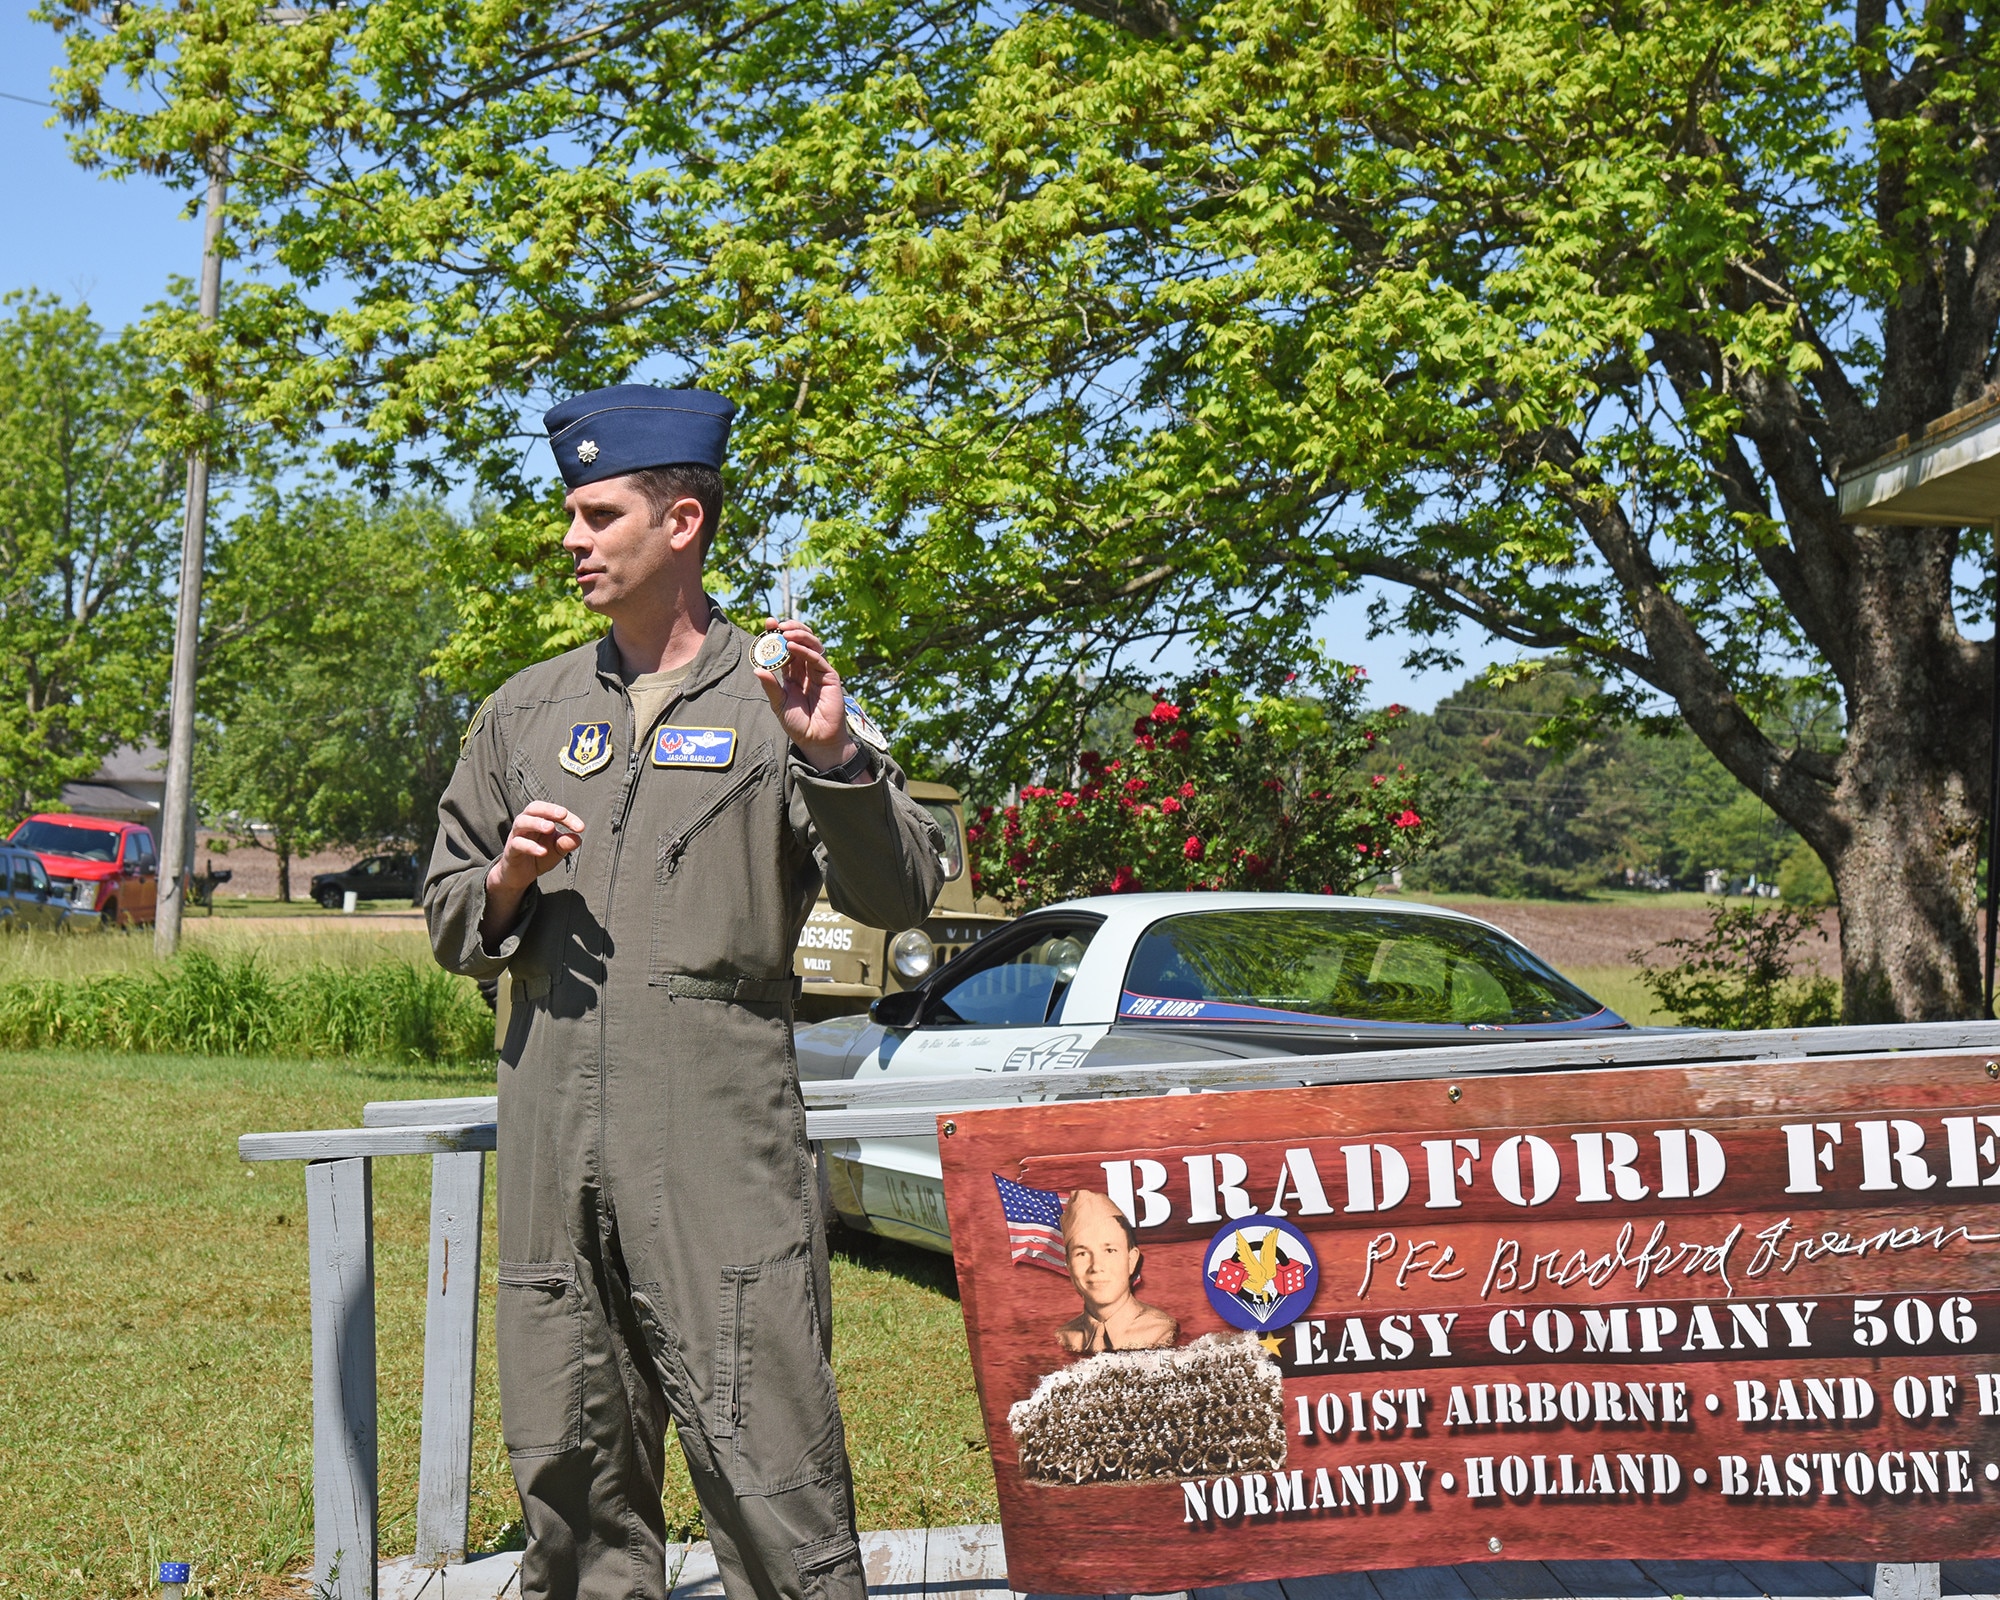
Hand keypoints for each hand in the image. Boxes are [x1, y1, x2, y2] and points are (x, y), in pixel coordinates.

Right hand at [488, 802, 585, 891]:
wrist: (520, 875)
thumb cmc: (539, 855)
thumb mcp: (557, 850)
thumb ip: (566, 843)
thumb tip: (578, 838)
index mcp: (539, 820)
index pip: (552, 811)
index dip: (567, 817)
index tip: (580, 827)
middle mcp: (526, 824)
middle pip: (533, 808)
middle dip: (549, 809)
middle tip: (563, 814)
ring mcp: (516, 836)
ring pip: (522, 822)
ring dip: (537, 823)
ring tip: (550, 828)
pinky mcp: (510, 850)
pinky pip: (517, 844)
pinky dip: (529, 846)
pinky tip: (542, 851)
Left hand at [753, 618, 858, 771]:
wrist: (816, 739)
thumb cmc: (798, 724)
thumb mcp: (779, 703)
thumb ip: (771, 686)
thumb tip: (756, 669)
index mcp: (793, 673)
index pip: (785, 648)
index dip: (777, 635)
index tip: (767, 624)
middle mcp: (806, 668)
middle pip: (800, 640)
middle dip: (788, 628)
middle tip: (775, 624)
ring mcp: (819, 671)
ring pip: (811, 644)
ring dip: (799, 634)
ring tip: (785, 631)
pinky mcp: (830, 676)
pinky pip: (817, 658)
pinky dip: (805, 650)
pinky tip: (793, 646)